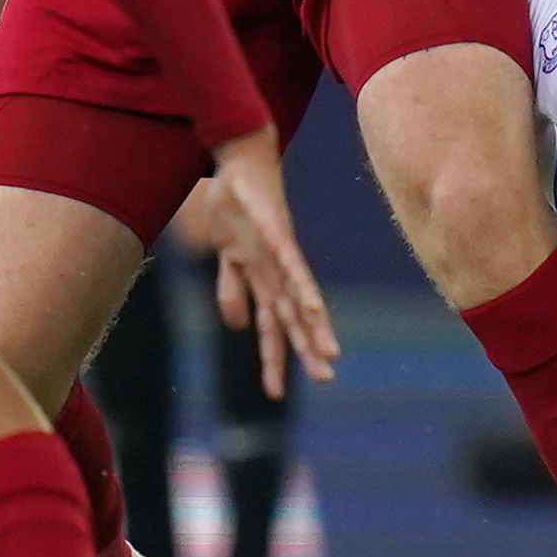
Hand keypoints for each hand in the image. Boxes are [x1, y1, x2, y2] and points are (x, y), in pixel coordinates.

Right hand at [189, 128, 338, 399]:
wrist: (240, 162)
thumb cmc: (237, 207)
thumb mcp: (228, 257)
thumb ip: (232, 292)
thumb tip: (237, 328)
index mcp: (264, 279)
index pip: (272, 326)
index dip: (275, 359)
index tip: (275, 394)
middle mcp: (277, 271)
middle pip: (293, 317)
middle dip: (307, 349)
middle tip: (326, 378)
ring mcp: (279, 252)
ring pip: (299, 296)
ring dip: (313, 325)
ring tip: (328, 352)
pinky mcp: (276, 232)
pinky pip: (292, 264)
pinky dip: (302, 287)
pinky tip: (314, 308)